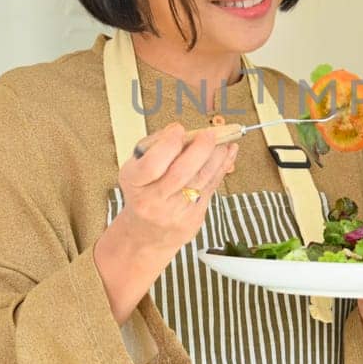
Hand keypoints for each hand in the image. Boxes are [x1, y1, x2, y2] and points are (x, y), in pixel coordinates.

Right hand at [97, 123, 235, 293]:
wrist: (146, 234)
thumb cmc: (143, 192)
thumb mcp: (137, 168)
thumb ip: (155, 147)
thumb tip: (179, 131)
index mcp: (135, 183)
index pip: (152, 164)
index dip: (168, 144)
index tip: (179, 129)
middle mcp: (153, 200)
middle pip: (181, 172)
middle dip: (200, 149)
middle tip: (209, 134)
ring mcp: (174, 211)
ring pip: (202, 179)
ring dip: (217, 157)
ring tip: (223, 142)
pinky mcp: (193, 218)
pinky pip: (211, 188)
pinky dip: (222, 167)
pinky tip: (227, 154)